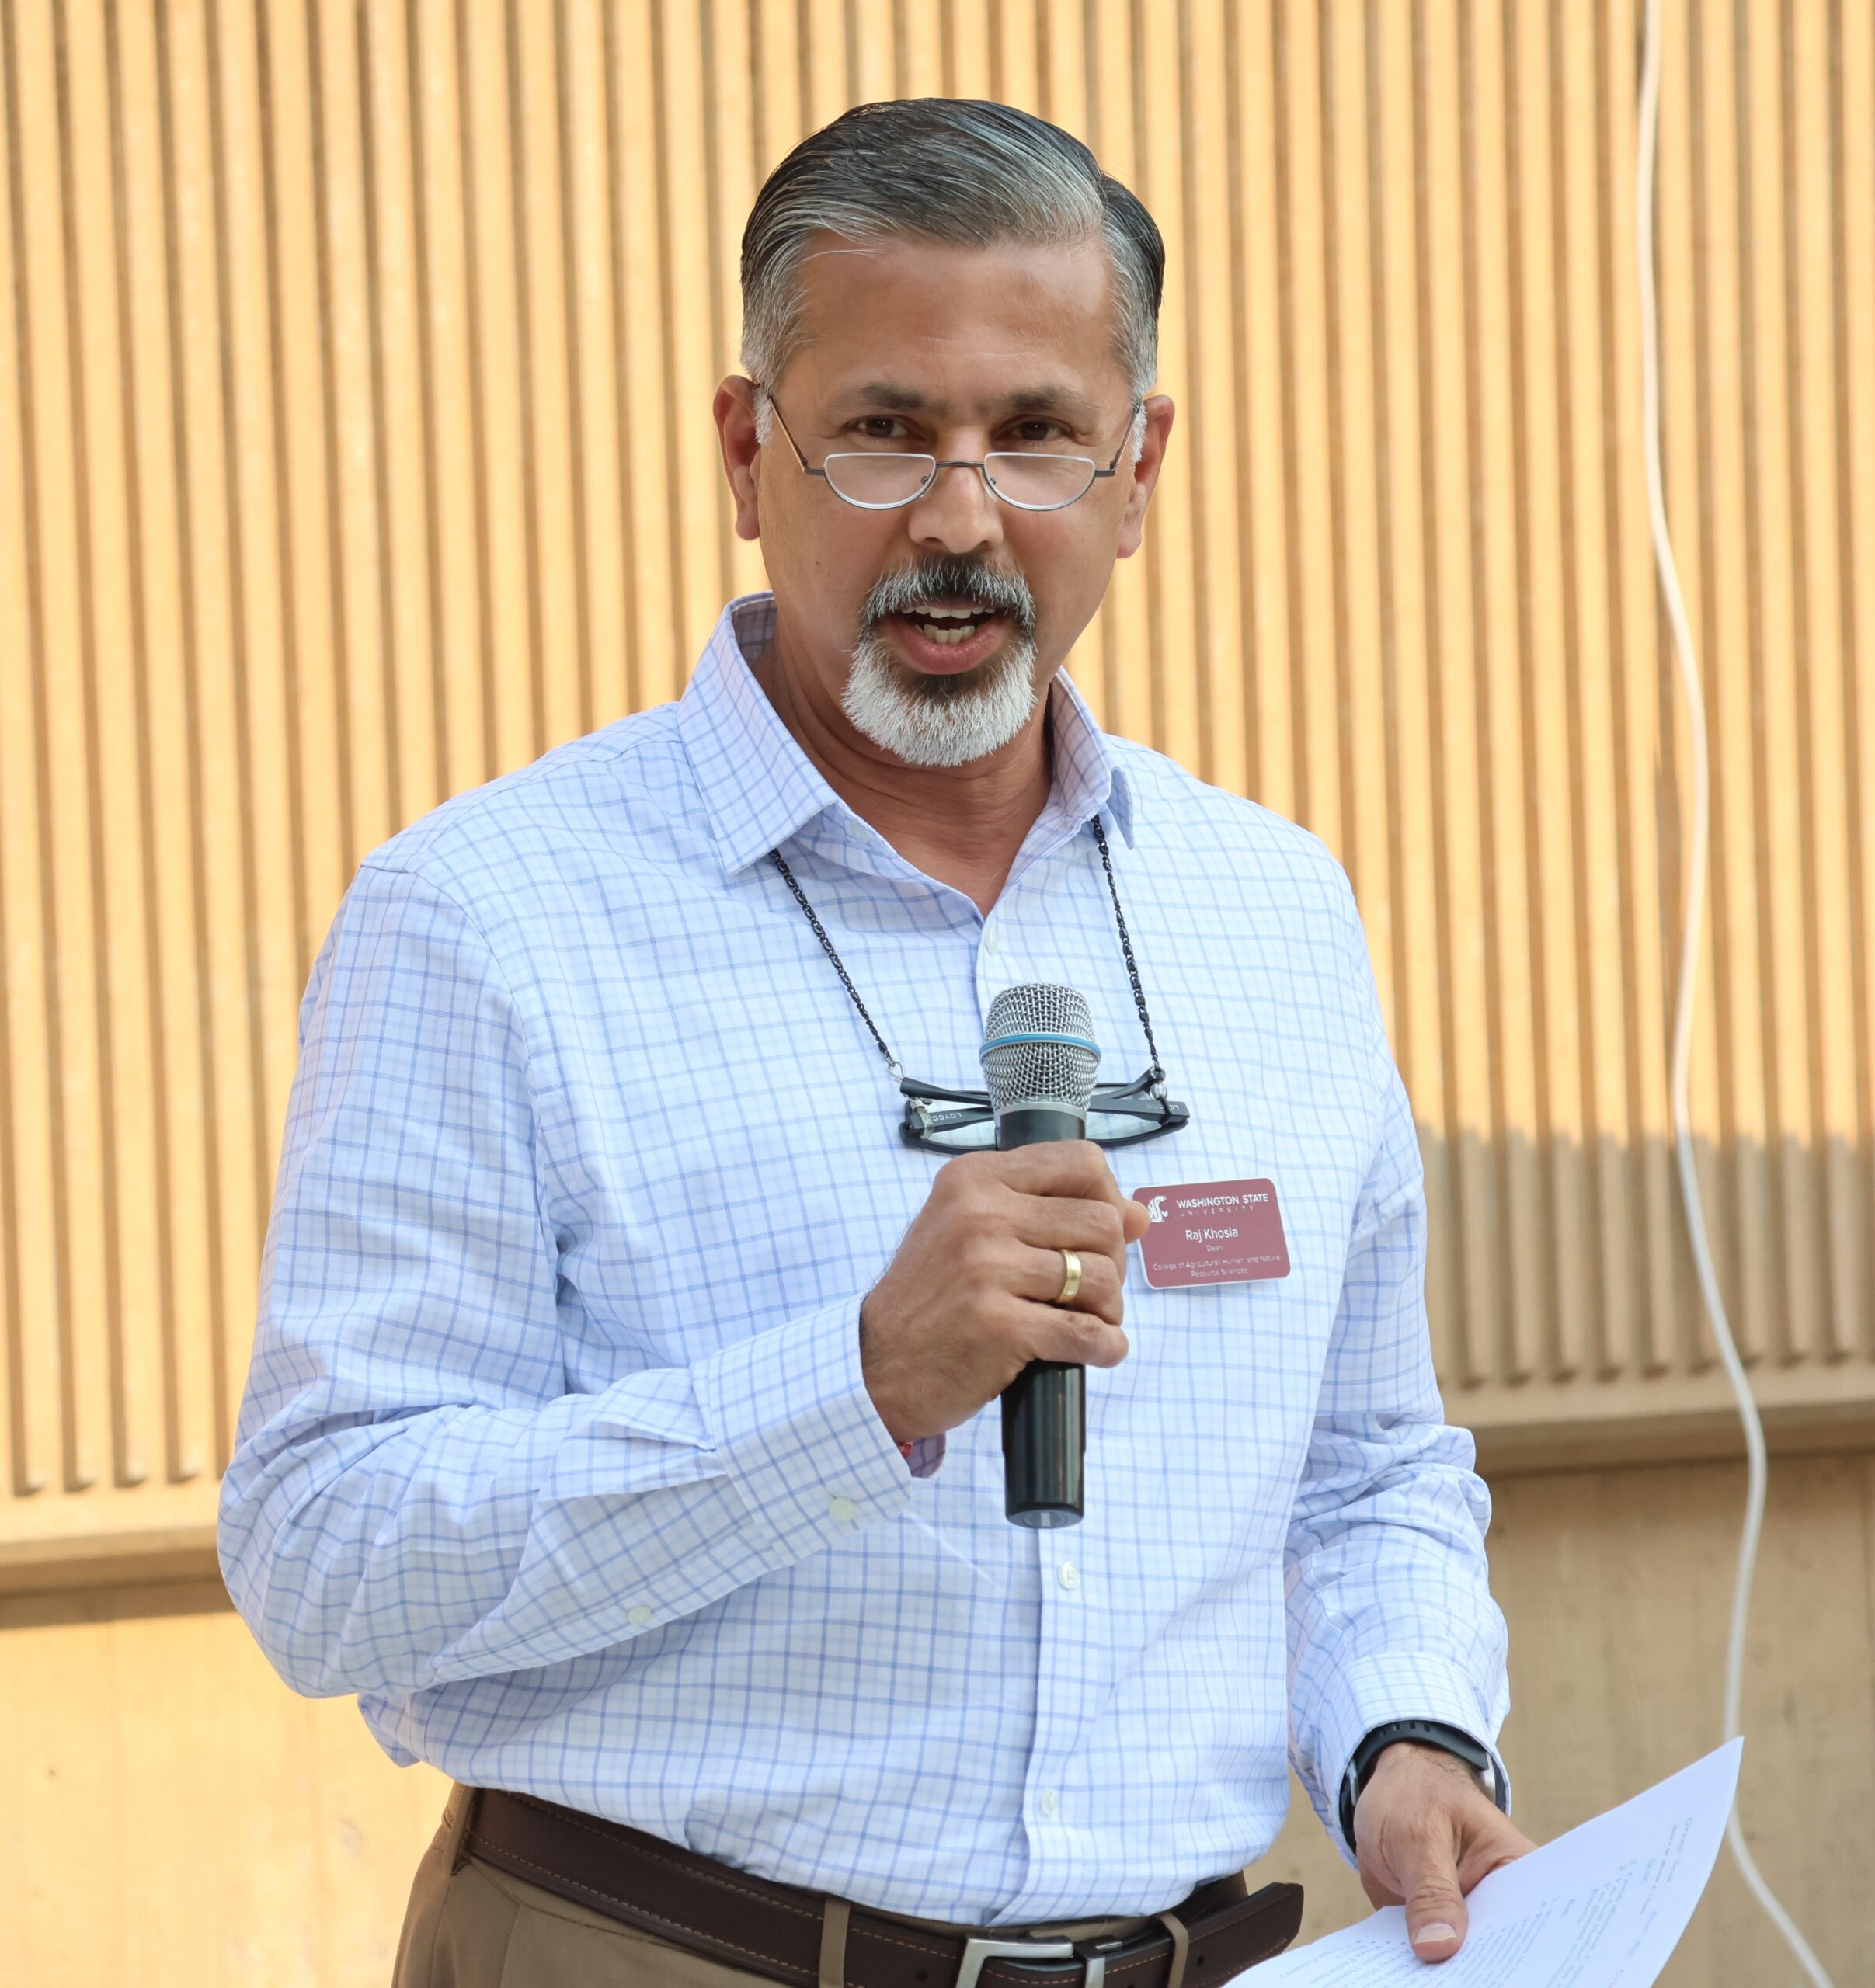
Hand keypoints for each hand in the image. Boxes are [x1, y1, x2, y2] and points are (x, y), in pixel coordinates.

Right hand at [859, 1142, 1149, 1444]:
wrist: (875, 1364)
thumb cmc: (929, 1297)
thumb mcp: (973, 1230)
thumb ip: (1047, 1211)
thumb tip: (1139, 1213)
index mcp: (975, 1178)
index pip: (1082, 1163)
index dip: (1109, 1199)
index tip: (1099, 1233)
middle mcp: (980, 1213)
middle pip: (1101, 1223)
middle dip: (1113, 1262)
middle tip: (1090, 1289)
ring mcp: (987, 1268)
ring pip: (1099, 1277)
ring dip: (1108, 1309)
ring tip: (1087, 1321)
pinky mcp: (998, 1325)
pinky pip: (1086, 1332)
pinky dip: (1105, 1346)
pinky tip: (1095, 1350)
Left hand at [1352, 1741, 1534, 1962]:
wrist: (1387, 1789)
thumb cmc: (1414, 1796)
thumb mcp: (1417, 1833)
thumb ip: (1430, 1889)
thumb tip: (1439, 1947)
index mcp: (1518, 1868)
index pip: (1537, 1919)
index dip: (1530, 1951)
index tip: (1516, 1975)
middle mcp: (1503, 1902)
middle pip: (1505, 1949)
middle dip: (1486, 1970)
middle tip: (1460, 1982)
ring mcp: (1472, 1921)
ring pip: (1468, 1963)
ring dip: (1450, 1975)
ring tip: (1430, 1983)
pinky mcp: (1440, 1934)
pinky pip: (1435, 1963)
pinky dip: (1421, 1972)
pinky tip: (1405, 1979)